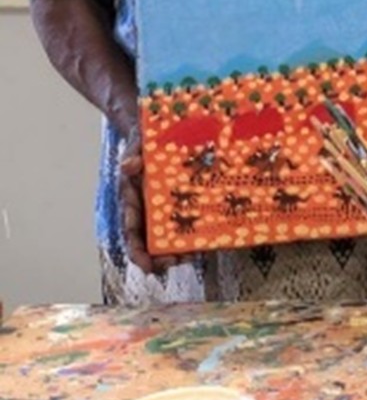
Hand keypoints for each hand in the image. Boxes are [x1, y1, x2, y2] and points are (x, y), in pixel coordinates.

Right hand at [118, 131, 182, 275]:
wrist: (157, 133)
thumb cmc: (144, 143)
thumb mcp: (137, 145)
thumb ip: (132, 155)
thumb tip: (129, 166)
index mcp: (132, 200)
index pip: (132, 232)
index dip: (138, 252)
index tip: (148, 265)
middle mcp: (147, 209)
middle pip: (149, 241)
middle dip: (160, 257)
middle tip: (175, 262)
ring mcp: (164, 207)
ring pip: (168, 236)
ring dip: (178, 249)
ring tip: (192, 256)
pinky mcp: (182, 201)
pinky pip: (187, 221)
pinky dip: (193, 233)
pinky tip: (205, 241)